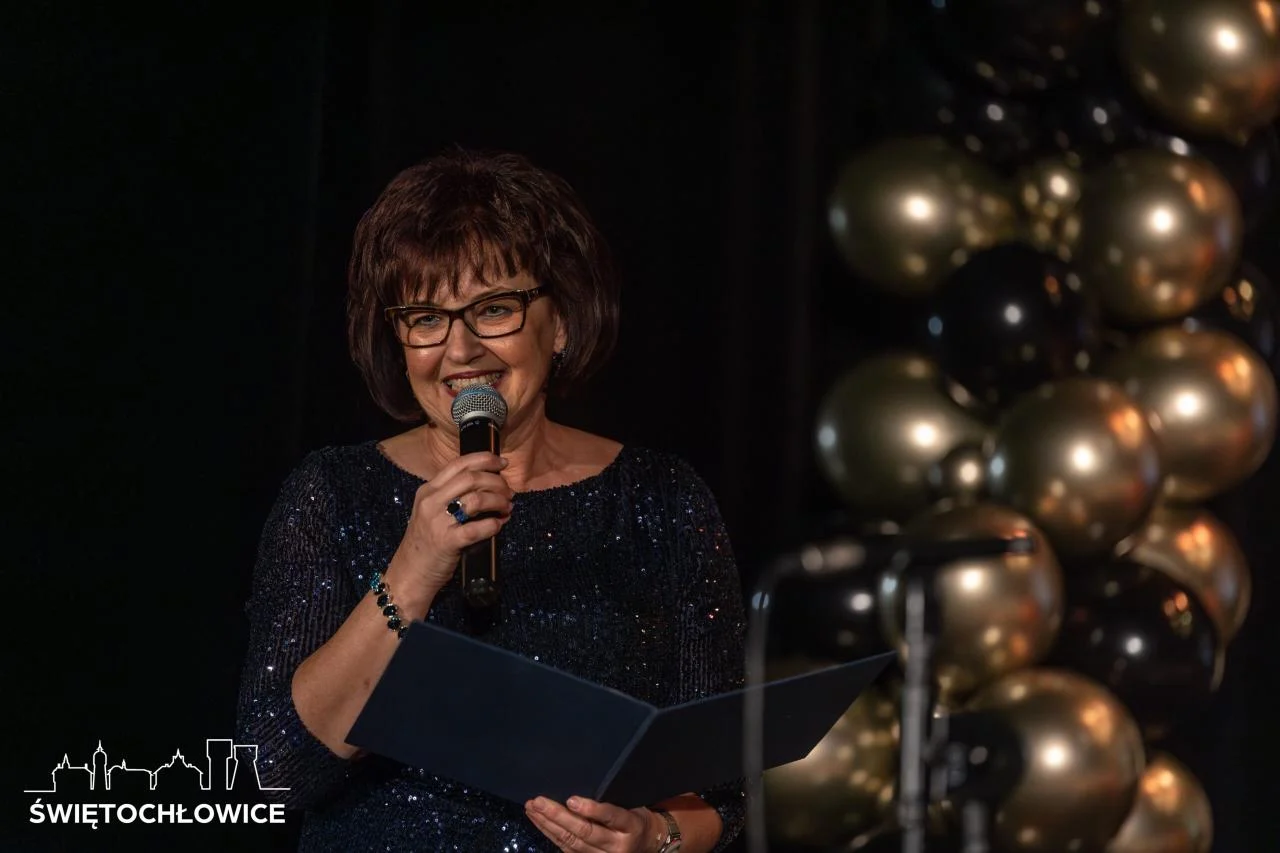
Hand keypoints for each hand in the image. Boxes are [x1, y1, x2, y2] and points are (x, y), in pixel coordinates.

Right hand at [392, 453, 513, 592]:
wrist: (409, 574)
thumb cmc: (425, 543)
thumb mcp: (431, 512)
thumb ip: (453, 497)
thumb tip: (490, 486)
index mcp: (428, 490)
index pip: (459, 464)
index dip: (484, 460)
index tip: (503, 464)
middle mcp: (431, 502)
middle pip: (471, 478)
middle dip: (496, 481)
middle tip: (509, 492)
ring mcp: (437, 521)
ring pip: (476, 499)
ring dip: (498, 501)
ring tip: (507, 508)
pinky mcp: (446, 542)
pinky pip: (476, 528)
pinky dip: (492, 525)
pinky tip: (498, 525)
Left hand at [525, 796, 661, 852]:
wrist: (647, 845)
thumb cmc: (636, 818)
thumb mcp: (633, 807)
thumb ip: (612, 801)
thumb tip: (581, 785)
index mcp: (630, 826)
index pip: (611, 817)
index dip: (591, 809)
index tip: (571, 799)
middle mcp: (616, 845)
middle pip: (585, 831)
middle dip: (558, 816)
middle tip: (539, 801)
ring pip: (571, 841)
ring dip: (548, 824)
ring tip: (532, 808)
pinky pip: (566, 848)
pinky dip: (549, 833)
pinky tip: (538, 821)